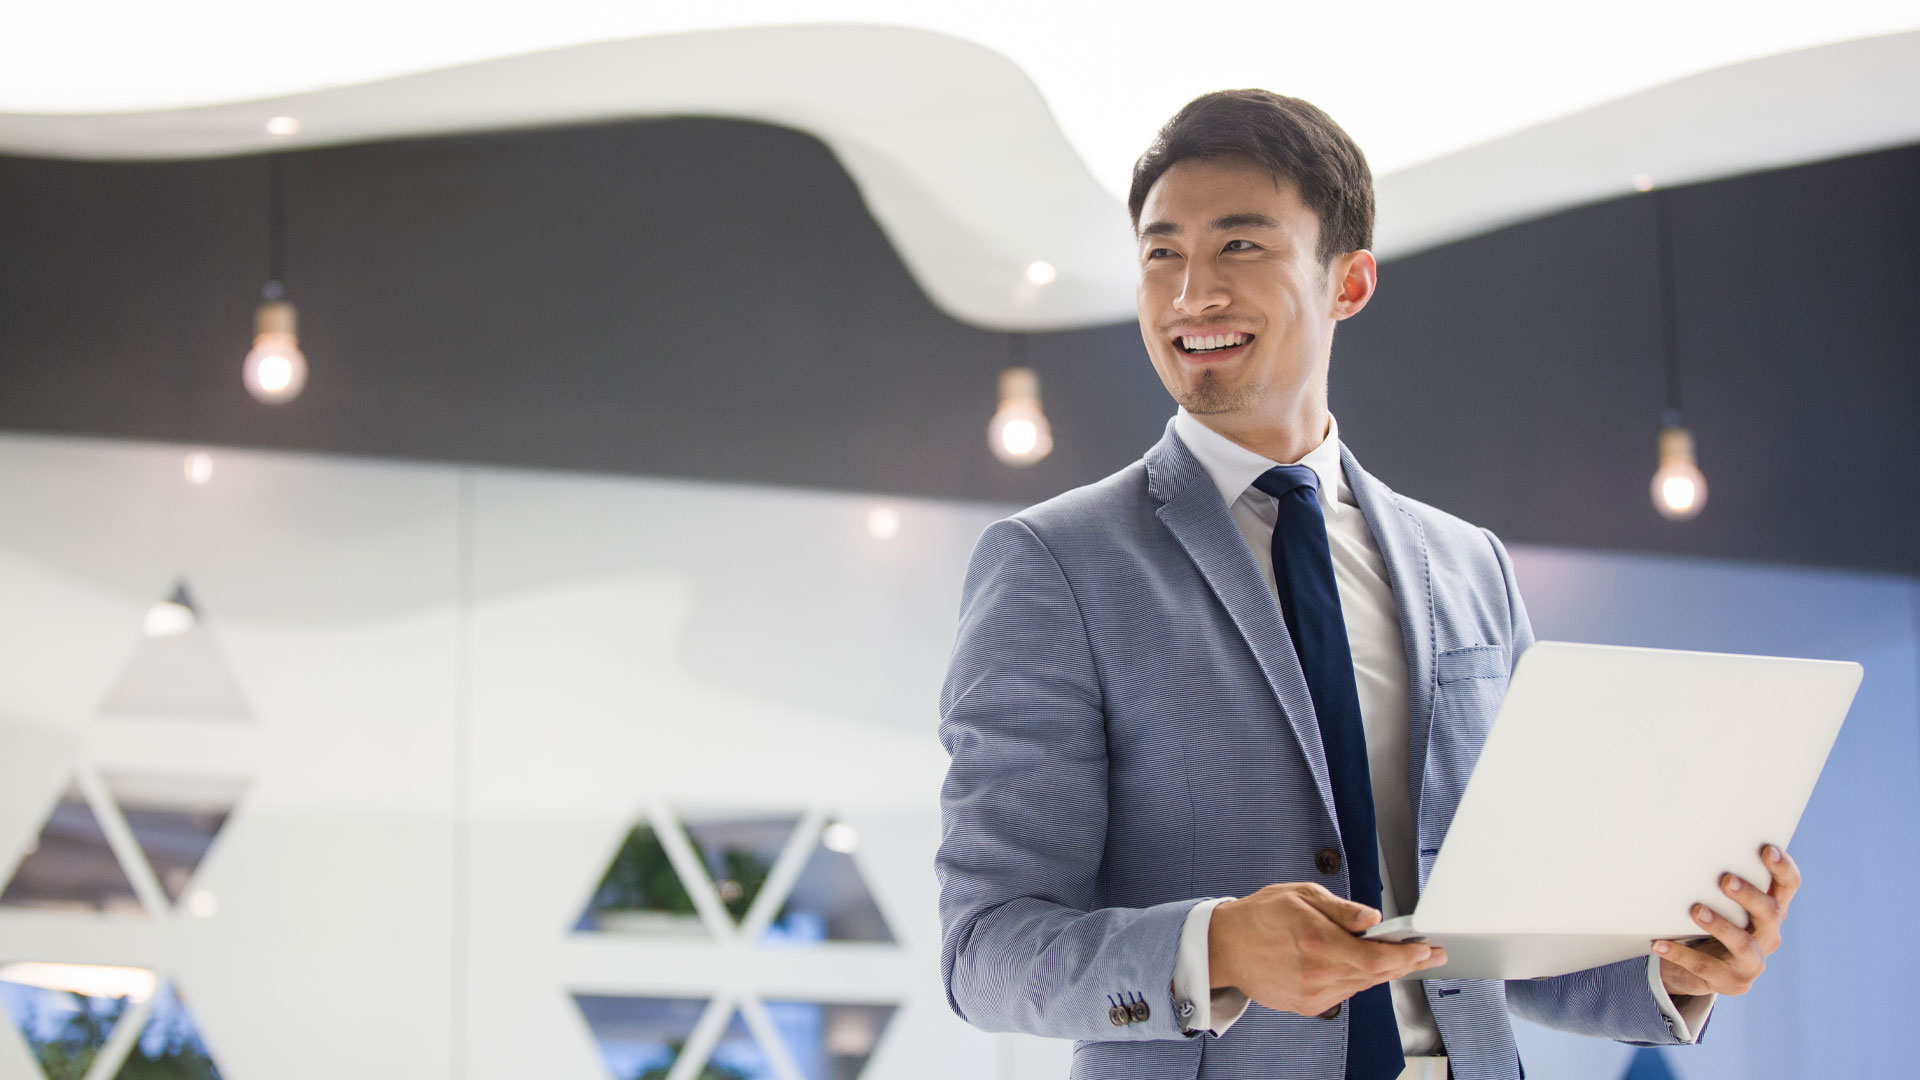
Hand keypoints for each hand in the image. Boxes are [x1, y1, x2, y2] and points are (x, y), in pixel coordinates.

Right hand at [1209, 881, 1447, 1017]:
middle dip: (1404, 963)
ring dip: (1382, 971)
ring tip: (1395, 955)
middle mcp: (1316, 972)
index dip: (1407, 957)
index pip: (1376, 958)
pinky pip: (1345, 993)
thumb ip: (1340, 909)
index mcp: (1316, 940)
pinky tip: (1356, 964)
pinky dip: (1357, 979)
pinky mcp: (1307, 1005)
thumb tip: (1371, 917)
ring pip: (1363, 985)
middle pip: (1376, 975)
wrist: (1226, 947)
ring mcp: (1312, 993)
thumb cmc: (1260, 916)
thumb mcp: (1300, 894)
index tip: (1426, 950)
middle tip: (1426, 953)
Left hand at [1655, 844, 1799, 997]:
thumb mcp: (1725, 902)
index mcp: (1771, 910)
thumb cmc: (1717, 920)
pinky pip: (1704, 967)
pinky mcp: (1732, 981)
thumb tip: (1689, 843)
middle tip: (1727, 880)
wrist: (1708, 969)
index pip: (1787, 886)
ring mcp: (1753, 961)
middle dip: (1749, 896)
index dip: (1782, 869)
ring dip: (1720, 926)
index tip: (1766, 850)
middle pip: (1770, 913)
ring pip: (1743, 943)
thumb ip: (1721, 882)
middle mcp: (1768, 935)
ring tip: (1696, 911)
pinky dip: (1679, 954)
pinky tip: (1659, 944)